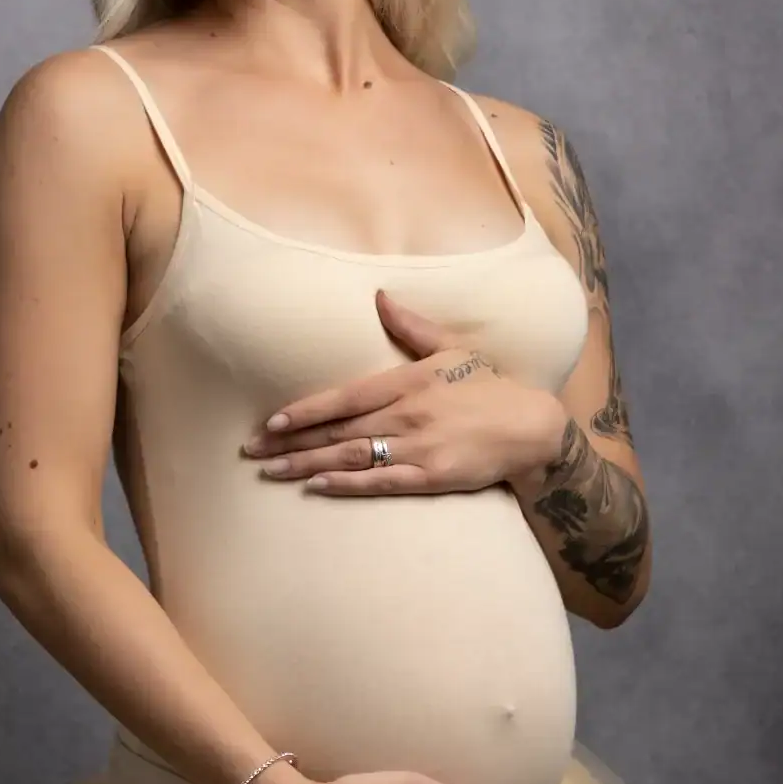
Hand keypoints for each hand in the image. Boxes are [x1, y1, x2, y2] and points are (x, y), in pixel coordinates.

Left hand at [241, 290, 561, 495]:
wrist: (531, 427)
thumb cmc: (488, 386)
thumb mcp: (451, 348)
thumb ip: (411, 326)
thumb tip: (380, 296)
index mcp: (405, 382)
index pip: (342, 397)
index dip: (303, 411)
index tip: (269, 422)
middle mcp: (405, 414)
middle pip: (337, 431)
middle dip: (290, 443)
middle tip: (250, 453)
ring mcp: (417, 447)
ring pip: (351, 457)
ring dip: (307, 465)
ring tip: (272, 472)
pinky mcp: (431, 476)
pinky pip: (381, 481)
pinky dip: (347, 484)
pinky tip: (317, 487)